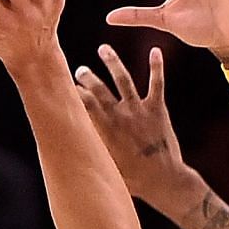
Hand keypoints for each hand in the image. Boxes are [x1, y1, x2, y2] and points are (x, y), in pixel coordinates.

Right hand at [73, 44, 197, 211]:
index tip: (65, 87)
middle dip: (87, 77)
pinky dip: (156, 66)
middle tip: (80, 70)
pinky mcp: (157, 109)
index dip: (73, 93)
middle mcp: (118, 115)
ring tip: (103, 49)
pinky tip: (155, 50)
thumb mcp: (107, 165)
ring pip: (122, 79)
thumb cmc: (134, 180)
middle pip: (98, 89)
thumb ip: (93, 149)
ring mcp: (138, 110)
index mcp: (104, 130)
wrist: (164, 180)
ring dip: (112, 62)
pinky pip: (156, 83)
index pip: (83, 104)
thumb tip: (76, 145)